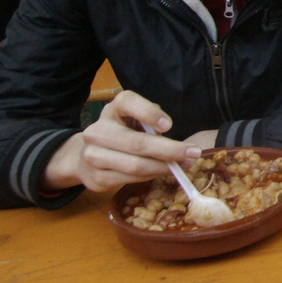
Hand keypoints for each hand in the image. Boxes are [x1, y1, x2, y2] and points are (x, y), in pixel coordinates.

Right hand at [41, 90, 200, 193]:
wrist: (86, 155)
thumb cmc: (122, 132)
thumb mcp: (135, 119)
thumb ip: (153, 123)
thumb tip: (181, 145)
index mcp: (113, 109)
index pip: (128, 103)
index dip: (149, 113)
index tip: (168, 126)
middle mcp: (98, 130)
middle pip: (137, 143)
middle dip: (170, 150)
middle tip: (194, 153)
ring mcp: (93, 155)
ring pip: (135, 165)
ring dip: (164, 167)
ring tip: (186, 165)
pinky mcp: (96, 177)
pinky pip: (131, 179)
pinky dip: (152, 176)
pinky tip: (165, 172)